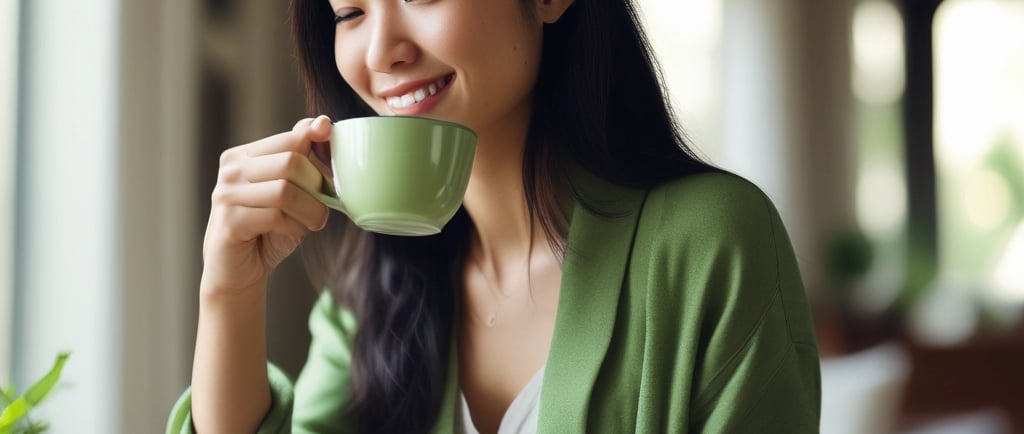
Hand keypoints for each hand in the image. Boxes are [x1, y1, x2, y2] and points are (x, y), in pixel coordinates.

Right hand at [200, 115, 332, 294]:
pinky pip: (276, 216)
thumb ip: (303, 161)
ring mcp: (227, 194)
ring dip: (310, 210)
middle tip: (321, 206)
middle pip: (291, 162)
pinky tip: (290, 233)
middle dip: (316, 186)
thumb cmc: (269, 230)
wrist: (239, 273)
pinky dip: (294, 227)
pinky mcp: (229, 221)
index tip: (331, 150)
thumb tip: (323, 123)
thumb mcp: (291, 191)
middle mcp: (232, 170)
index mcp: (245, 155)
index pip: (290, 138)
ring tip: (312, 221)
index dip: (316, 144)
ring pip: (286, 190)